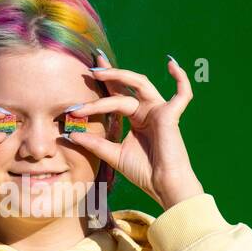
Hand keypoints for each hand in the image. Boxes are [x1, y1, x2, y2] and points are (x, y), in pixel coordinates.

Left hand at [64, 52, 203, 210]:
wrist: (162, 186)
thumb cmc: (143, 172)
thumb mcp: (112, 154)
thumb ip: (93, 143)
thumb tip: (69, 134)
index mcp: (136, 118)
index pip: (115, 97)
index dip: (98, 92)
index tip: (75, 103)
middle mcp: (147, 110)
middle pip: (126, 86)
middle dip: (108, 75)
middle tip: (89, 69)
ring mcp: (159, 110)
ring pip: (139, 84)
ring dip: (120, 75)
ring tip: (99, 73)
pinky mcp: (170, 115)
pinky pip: (182, 93)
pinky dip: (181, 78)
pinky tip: (171, 64)